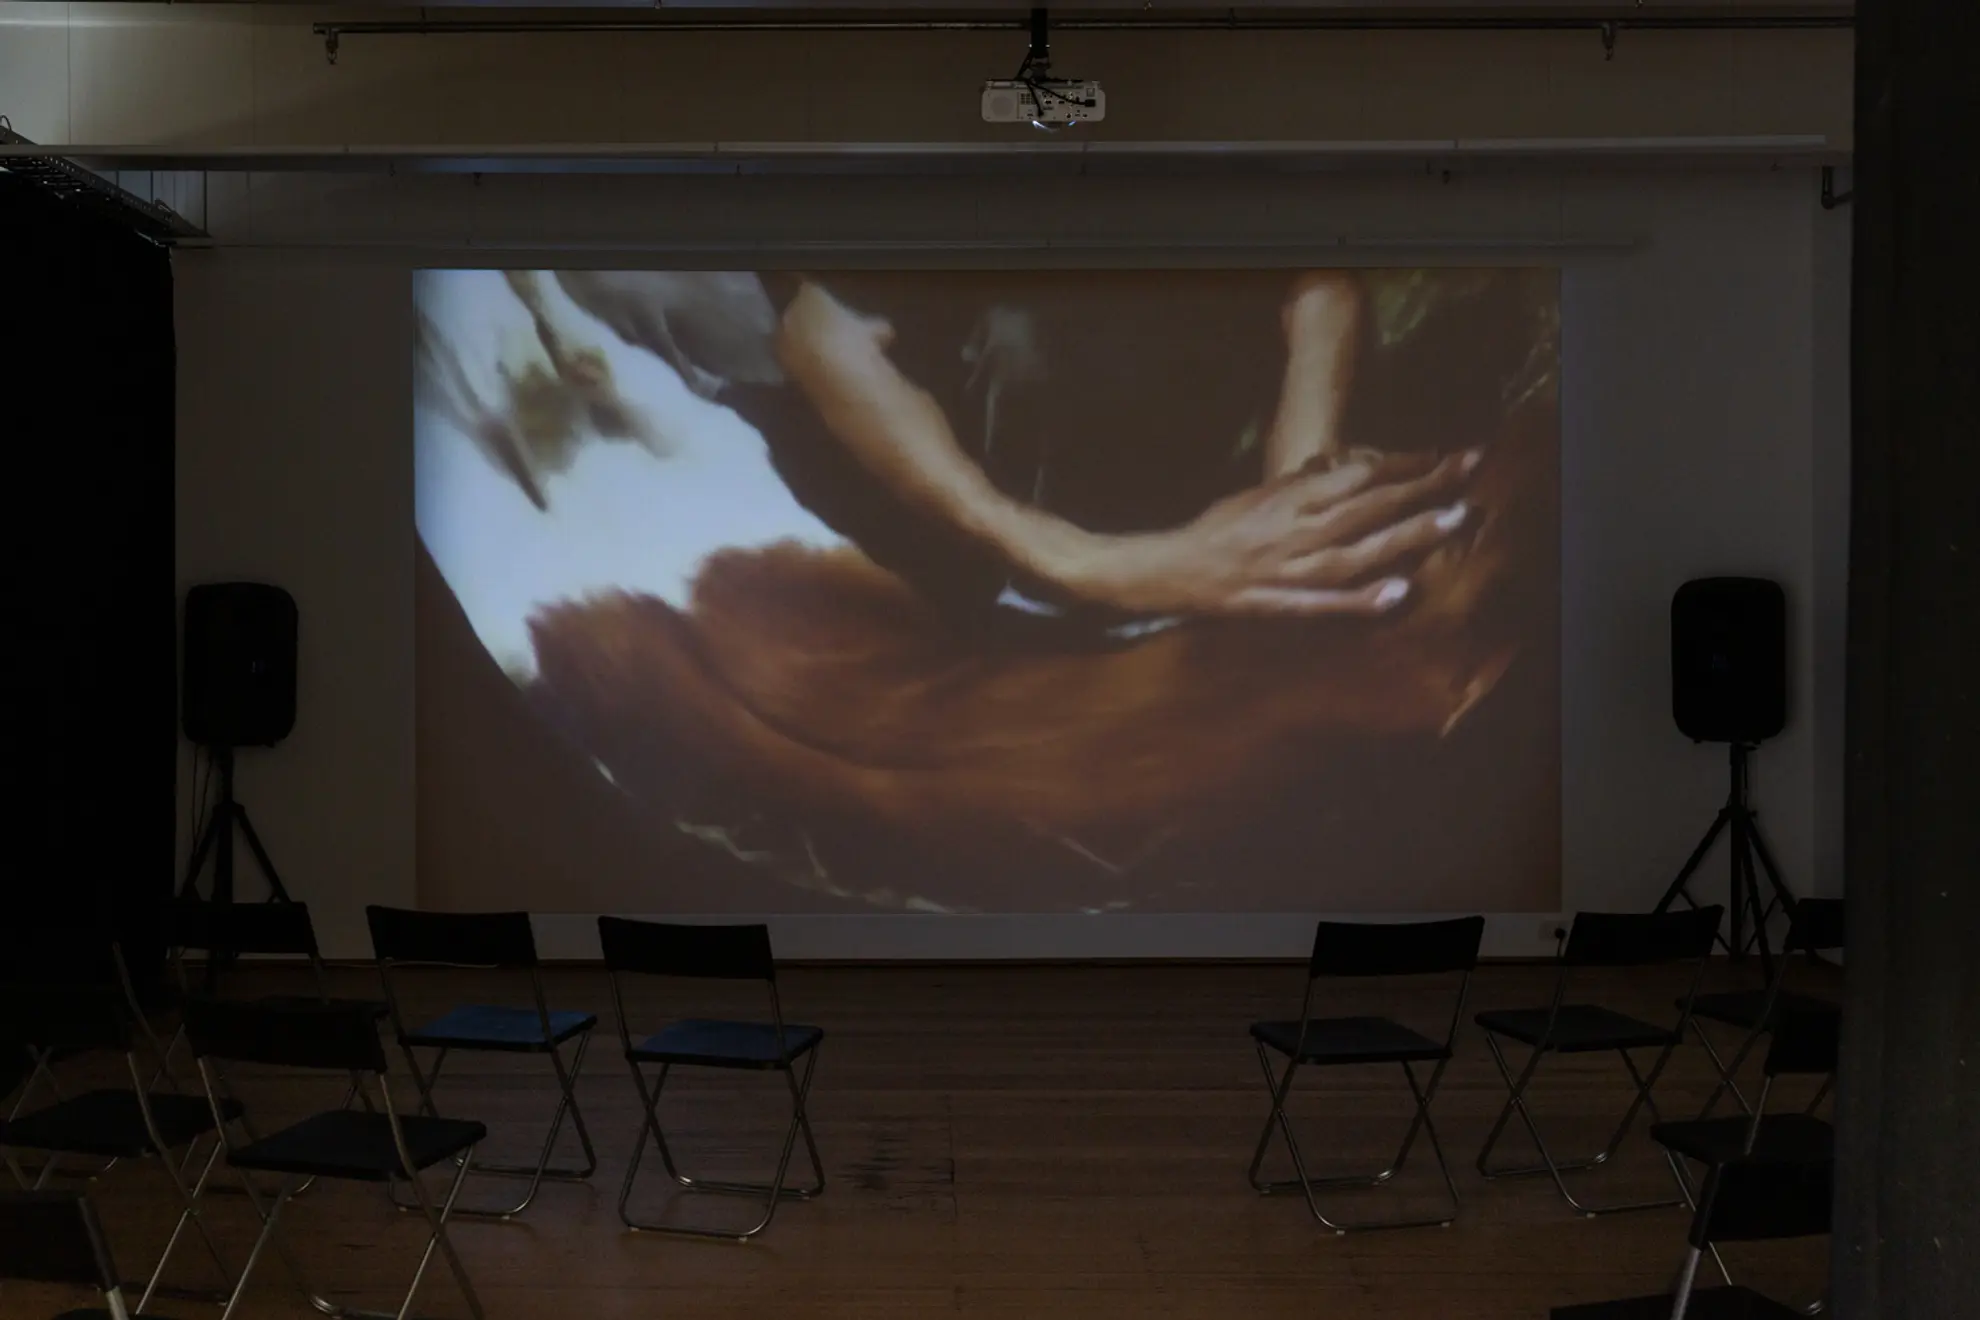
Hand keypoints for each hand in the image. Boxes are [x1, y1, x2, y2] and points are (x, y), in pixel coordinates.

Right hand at [1053, 450, 1480, 616]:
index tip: (1444, 455)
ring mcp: (1286, 571)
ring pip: (1357, 550)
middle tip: (1468, 474)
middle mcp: (1293, 531)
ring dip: (1407, 536)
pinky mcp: (1277, 606)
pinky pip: (1325, 605)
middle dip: (1422, 490)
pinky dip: (1362, 601)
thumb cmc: (1217, 532)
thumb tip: (1345, 472)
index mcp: (1288, 499)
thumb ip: (1302, 488)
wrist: (1167, 571)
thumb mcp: (1259, 497)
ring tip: (1452, 522)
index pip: (1356, 474)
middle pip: (1368, 505)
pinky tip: (1398, 595)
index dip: (1403, 463)